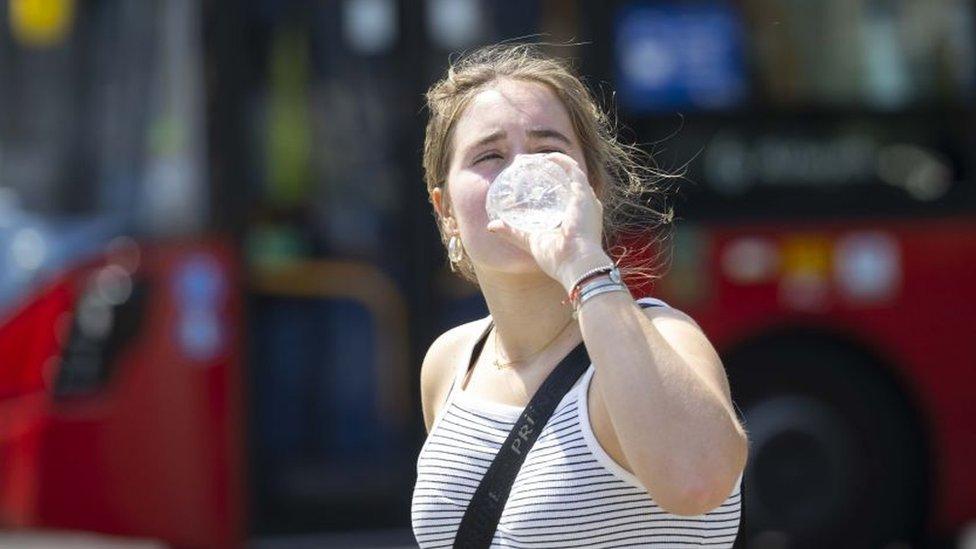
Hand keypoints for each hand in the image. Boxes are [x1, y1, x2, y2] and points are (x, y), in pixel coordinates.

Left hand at [487, 152, 612, 291]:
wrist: (576, 264)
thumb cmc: (558, 259)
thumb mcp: (531, 241)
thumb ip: (513, 232)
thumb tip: (491, 226)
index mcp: (578, 219)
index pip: (565, 196)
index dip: (549, 185)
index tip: (529, 178)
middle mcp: (586, 207)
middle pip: (568, 181)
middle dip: (549, 171)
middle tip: (528, 166)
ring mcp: (586, 199)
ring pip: (570, 171)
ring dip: (552, 162)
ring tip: (534, 159)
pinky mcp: (583, 194)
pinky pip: (572, 169)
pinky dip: (559, 160)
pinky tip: (544, 157)